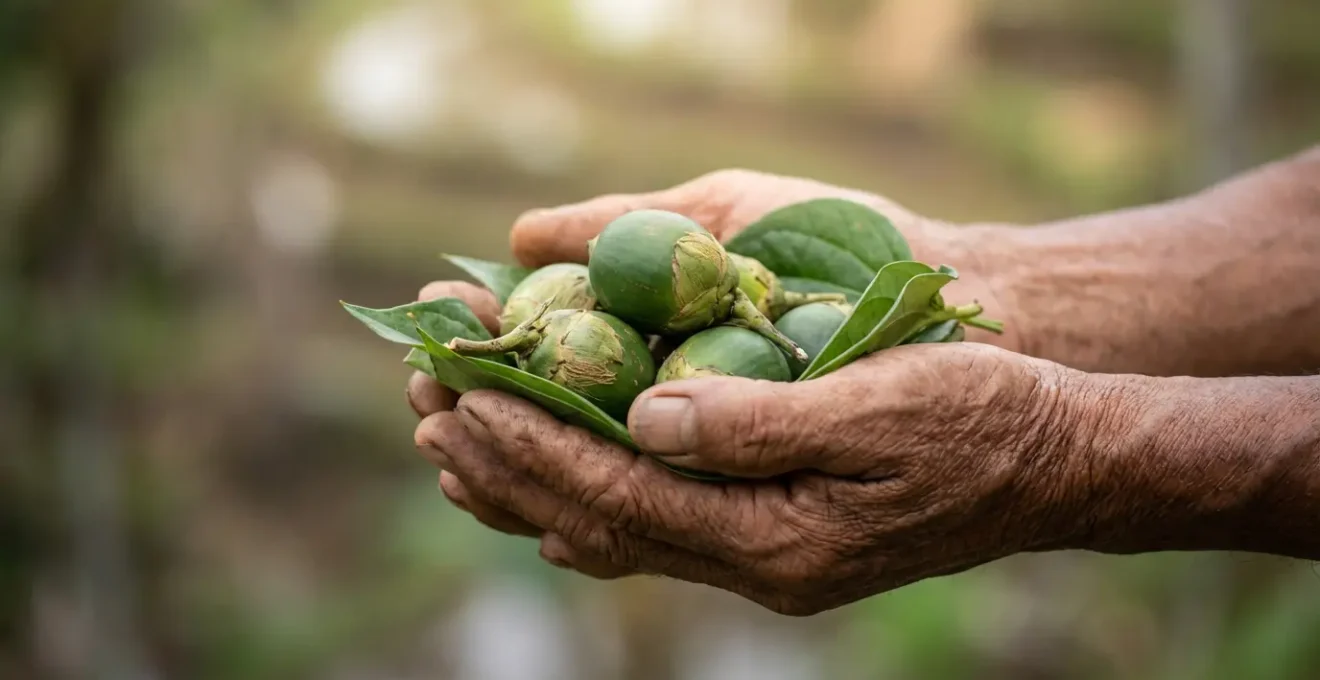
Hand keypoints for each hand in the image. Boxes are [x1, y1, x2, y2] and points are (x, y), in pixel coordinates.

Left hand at [407, 169, 1029, 586]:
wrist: (1053, 464)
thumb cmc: (985, 419)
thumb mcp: (884, 406)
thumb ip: (763, 420)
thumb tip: (648, 414)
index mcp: (778, 542)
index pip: (623, 493)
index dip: (535, 441)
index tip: (462, 391)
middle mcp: (756, 567)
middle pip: (598, 520)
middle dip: (506, 461)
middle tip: (424, 402)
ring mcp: (762, 559)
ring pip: (615, 528)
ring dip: (531, 477)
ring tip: (453, 435)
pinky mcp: (771, 538)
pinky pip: (654, 525)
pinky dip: (586, 492)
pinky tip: (542, 480)